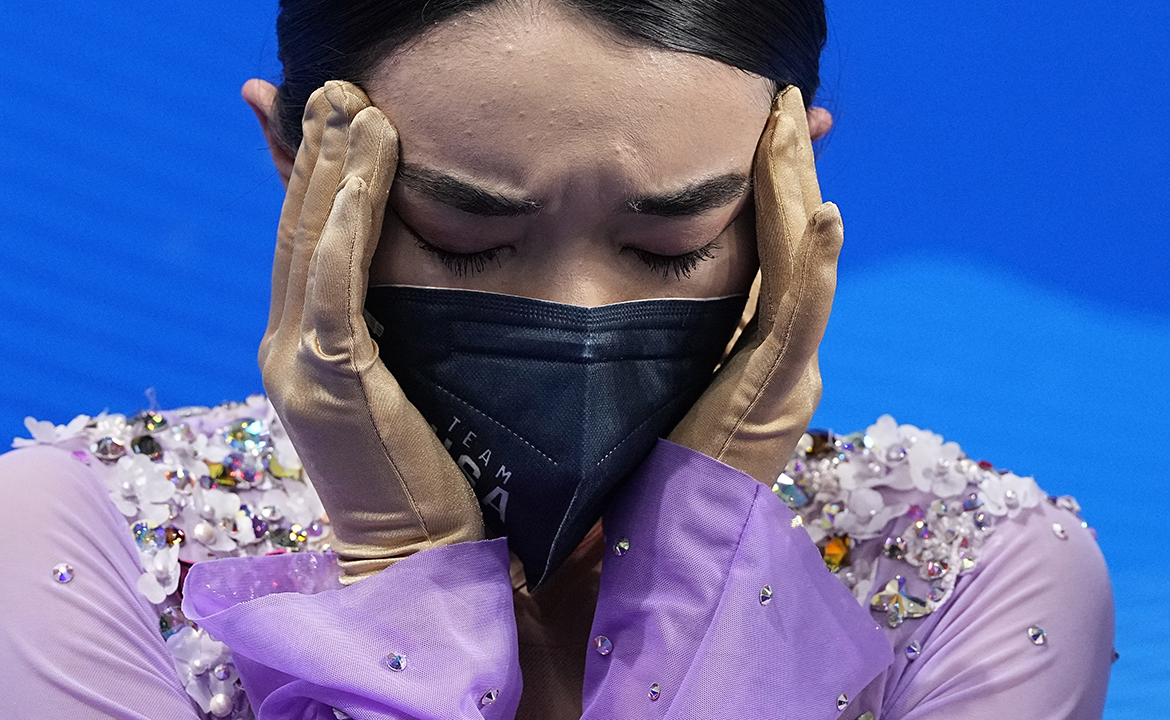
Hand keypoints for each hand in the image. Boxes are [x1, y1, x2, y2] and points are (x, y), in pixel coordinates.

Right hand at [259, 81, 484, 581]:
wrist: (413, 557)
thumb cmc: (423, 474)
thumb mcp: (402, 380)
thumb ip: (391, 326)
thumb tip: (410, 283)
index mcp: (300, 347)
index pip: (301, 242)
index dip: (302, 173)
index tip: (316, 109)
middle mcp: (285, 348)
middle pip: (297, 230)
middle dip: (313, 151)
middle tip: (333, 85)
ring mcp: (296, 365)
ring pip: (310, 245)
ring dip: (331, 169)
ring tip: (351, 105)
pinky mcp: (328, 383)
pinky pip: (333, 287)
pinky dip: (344, 226)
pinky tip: (360, 174)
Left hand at [668, 86, 841, 484]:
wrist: (678, 547)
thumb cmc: (662, 476)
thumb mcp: (676, 391)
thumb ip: (691, 346)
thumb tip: (671, 300)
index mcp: (765, 353)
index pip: (776, 255)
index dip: (778, 192)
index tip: (770, 134)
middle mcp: (789, 357)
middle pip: (794, 246)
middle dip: (790, 170)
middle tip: (787, 105)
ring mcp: (790, 373)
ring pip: (802, 264)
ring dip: (799, 190)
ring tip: (795, 126)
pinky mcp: (779, 391)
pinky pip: (802, 315)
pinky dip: (814, 261)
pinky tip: (823, 212)